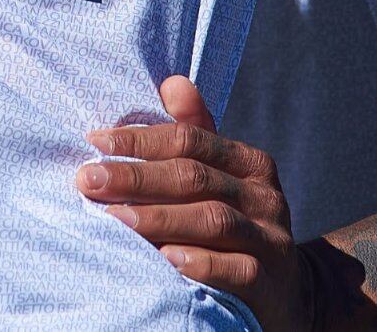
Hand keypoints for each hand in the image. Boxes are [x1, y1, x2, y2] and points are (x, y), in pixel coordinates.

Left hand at [81, 76, 318, 331]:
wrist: (288, 293)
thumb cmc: (236, 226)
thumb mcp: (223, 180)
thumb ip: (196, 135)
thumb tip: (172, 83)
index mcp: (250, 163)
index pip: (190, 140)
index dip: (141, 139)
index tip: (94, 142)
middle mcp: (264, 197)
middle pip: (195, 177)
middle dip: (136, 176)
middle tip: (88, 181)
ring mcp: (270, 239)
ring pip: (212, 220)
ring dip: (158, 217)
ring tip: (114, 218)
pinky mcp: (268, 281)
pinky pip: (233, 268)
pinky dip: (198, 262)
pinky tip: (164, 259)